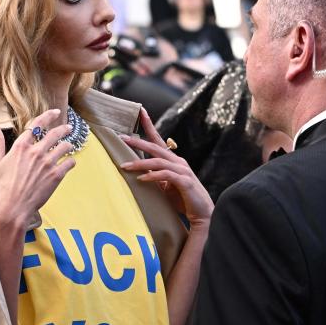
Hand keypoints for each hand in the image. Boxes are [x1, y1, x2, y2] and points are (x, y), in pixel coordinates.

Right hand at [0, 110, 75, 236]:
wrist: (11, 208)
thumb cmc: (1, 188)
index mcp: (21, 147)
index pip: (37, 125)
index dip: (48, 116)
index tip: (54, 113)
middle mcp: (36, 152)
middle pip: (55, 134)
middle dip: (64, 129)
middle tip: (68, 128)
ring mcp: (47, 164)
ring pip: (65, 147)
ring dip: (68, 145)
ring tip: (70, 146)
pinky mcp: (56, 176)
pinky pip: (69, 163)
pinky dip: (71, 162)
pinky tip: (70, 163)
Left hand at [120, 107, 214, 230]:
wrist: (202, 213)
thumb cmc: (184, 199)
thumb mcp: (165, 186)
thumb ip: (156, 177)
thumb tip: (141, 172)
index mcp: (173, 161)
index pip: (159, 140)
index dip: (150, 126)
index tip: (141, 111)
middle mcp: (178, 162)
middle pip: (156, 147)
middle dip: (139, 142)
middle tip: (122, 138)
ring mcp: (182, 170)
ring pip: (158, 161)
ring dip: (140, 163)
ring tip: (125, 166)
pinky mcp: (184, 181)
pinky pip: (166, 175)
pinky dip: (152, 176)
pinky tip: (141, 179)